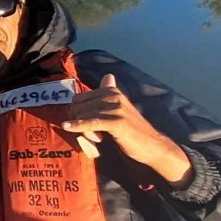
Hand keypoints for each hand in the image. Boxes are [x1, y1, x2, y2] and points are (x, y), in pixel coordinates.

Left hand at [60, 75, 191, 186]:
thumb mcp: (120, 108)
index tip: (85, 124)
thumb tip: (107, 75)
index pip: (80, 98)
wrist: (152, 145)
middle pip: (79, 106)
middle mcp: (114, 96)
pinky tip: (67, 127)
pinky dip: (77, 126)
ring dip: (83, 129)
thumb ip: (110, 93)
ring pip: (84, 114)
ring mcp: (116, 109)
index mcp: (112, 91)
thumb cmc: (133, 130)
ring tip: (96, 138)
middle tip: (91, 134)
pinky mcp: (117, 122)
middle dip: (78, 120)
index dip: (77, 112)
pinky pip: (91, 122)